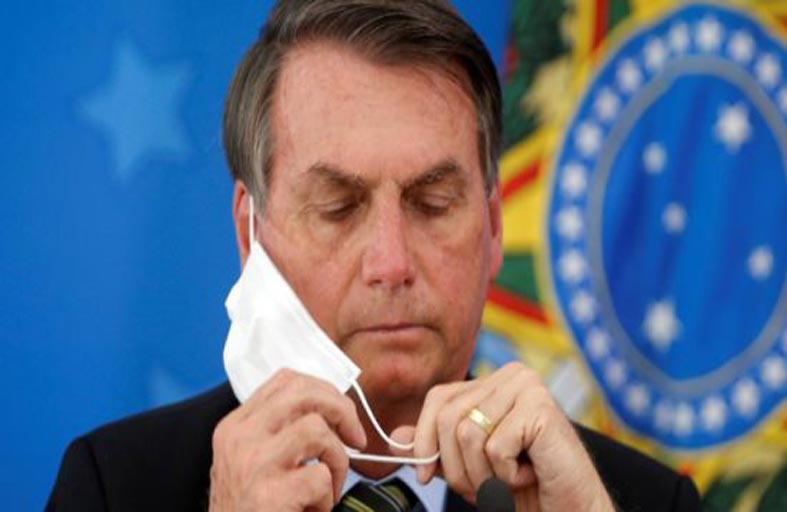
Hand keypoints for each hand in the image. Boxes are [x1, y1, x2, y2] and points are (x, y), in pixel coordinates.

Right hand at [209, 369, 366, 510]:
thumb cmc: (254, 510)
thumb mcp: (254, 462)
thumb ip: (282, 431)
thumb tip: (335, 410)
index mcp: (236, 426)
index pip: (285, 381)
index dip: (324, 390)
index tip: (342, 415)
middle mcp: (240, 439)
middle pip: (304, 393)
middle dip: (342, 411)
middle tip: (355, 439)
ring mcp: (253, 465)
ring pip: (317, 431)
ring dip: (337, 462)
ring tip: (327, 488)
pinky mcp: (269, 495)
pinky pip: (320, 477)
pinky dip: (328, 497)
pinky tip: (312, 511)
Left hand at [393, 362, 613, 510]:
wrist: (569, 511)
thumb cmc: (523, 487)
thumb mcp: (467, 464)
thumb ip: (435, 447)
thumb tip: (396, 437)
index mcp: (494, 381)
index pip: (438, 398)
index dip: (424, 439)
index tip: (423, 474)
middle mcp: (512, 375)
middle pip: (448, 417)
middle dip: (456, 466)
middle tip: (481, 488)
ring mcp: (529, 388)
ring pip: (467, 433)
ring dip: (482, 474)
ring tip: (508, 480)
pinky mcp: (542, 409)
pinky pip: (495, 446)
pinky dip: (505, 475)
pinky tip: (528, 474)